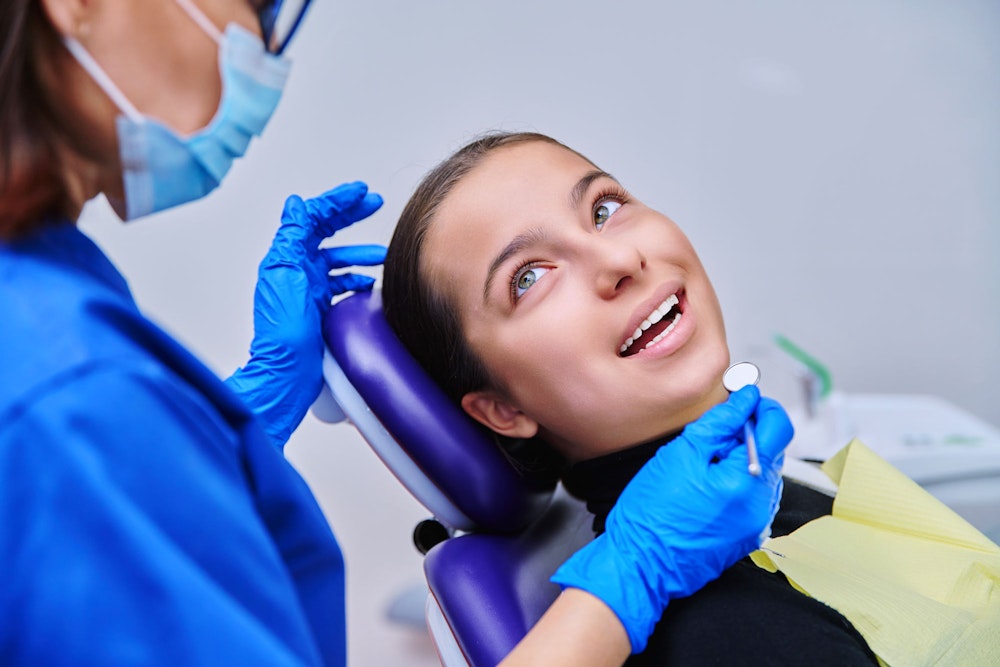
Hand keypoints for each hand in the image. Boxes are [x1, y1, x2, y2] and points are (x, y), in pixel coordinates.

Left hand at [225, 182, 385, 447]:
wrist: (286, 374)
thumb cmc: (284, 332)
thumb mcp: (287, 274)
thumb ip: (292, 237)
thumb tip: (297, 205)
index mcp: (287, 258)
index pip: (313, 218)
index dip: (337, 202)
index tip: (361, 192)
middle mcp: (295, 271)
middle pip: (325, 233)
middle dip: (350, 216)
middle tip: (374, 203)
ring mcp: (307, 290)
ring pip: (337, 260)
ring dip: (359, 251)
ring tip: (381, 252)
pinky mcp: (318, 310)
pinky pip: (340, 286)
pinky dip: (356, 279)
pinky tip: (369, 283)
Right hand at [551, 386, 791, 652]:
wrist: (640, 564)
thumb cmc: (652, 513)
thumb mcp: (681, 454)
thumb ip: (720, 421)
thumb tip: (745, 399)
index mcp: (748, 481)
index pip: (778, 427)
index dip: (759, 407)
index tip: (739, 401)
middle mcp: (762, 505)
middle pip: (772, 450)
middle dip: (746, 434)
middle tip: (709, 434)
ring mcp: (756, 524)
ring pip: (761, 474)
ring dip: (739, 459)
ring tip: (701, 465)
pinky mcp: (746, 537)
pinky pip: (752, 498)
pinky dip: (735, 483)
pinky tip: (704, 487)